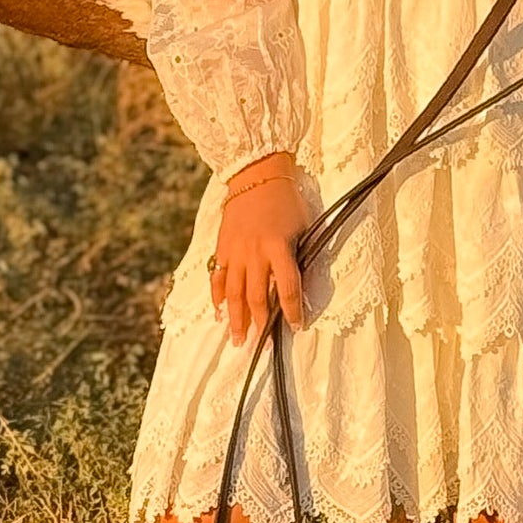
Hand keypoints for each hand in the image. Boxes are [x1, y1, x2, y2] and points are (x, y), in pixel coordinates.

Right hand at [208, 155, 311, 343]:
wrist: (256, 175)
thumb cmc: (287, 200)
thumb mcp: (303, 226)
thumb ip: (300, 254)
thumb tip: (300, 283)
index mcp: (279, 247)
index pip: (287, 288)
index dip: (292, 311)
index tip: (296, 327)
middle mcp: (256, 253)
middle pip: (258, 297)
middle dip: (260, 324)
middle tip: (262, 346)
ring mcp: (236, 251)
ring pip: (235, 293)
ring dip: (236, 319)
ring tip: (237, 340)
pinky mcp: (223, 247)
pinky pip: (219, 277)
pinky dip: (219, 296)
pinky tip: (220, 312)